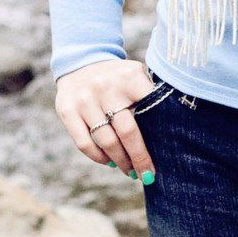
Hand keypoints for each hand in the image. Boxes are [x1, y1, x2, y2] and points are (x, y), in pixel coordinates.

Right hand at [53, 58, 157, 179]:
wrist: (82, 62)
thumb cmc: (119, 78)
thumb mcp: (137, 76)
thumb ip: (151, 97)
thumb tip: (170, 133)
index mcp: (129, 77)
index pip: (149, 112)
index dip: (159, 138)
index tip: (165, 157)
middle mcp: (105, 87)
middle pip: (127, 133)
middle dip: (139, 159)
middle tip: (147, 175)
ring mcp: (84, 99)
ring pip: (106, 142)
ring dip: (120, 162)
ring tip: (130, 171)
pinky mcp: (66, 110)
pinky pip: (84, 144)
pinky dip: (99, 158)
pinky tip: (109, 162)